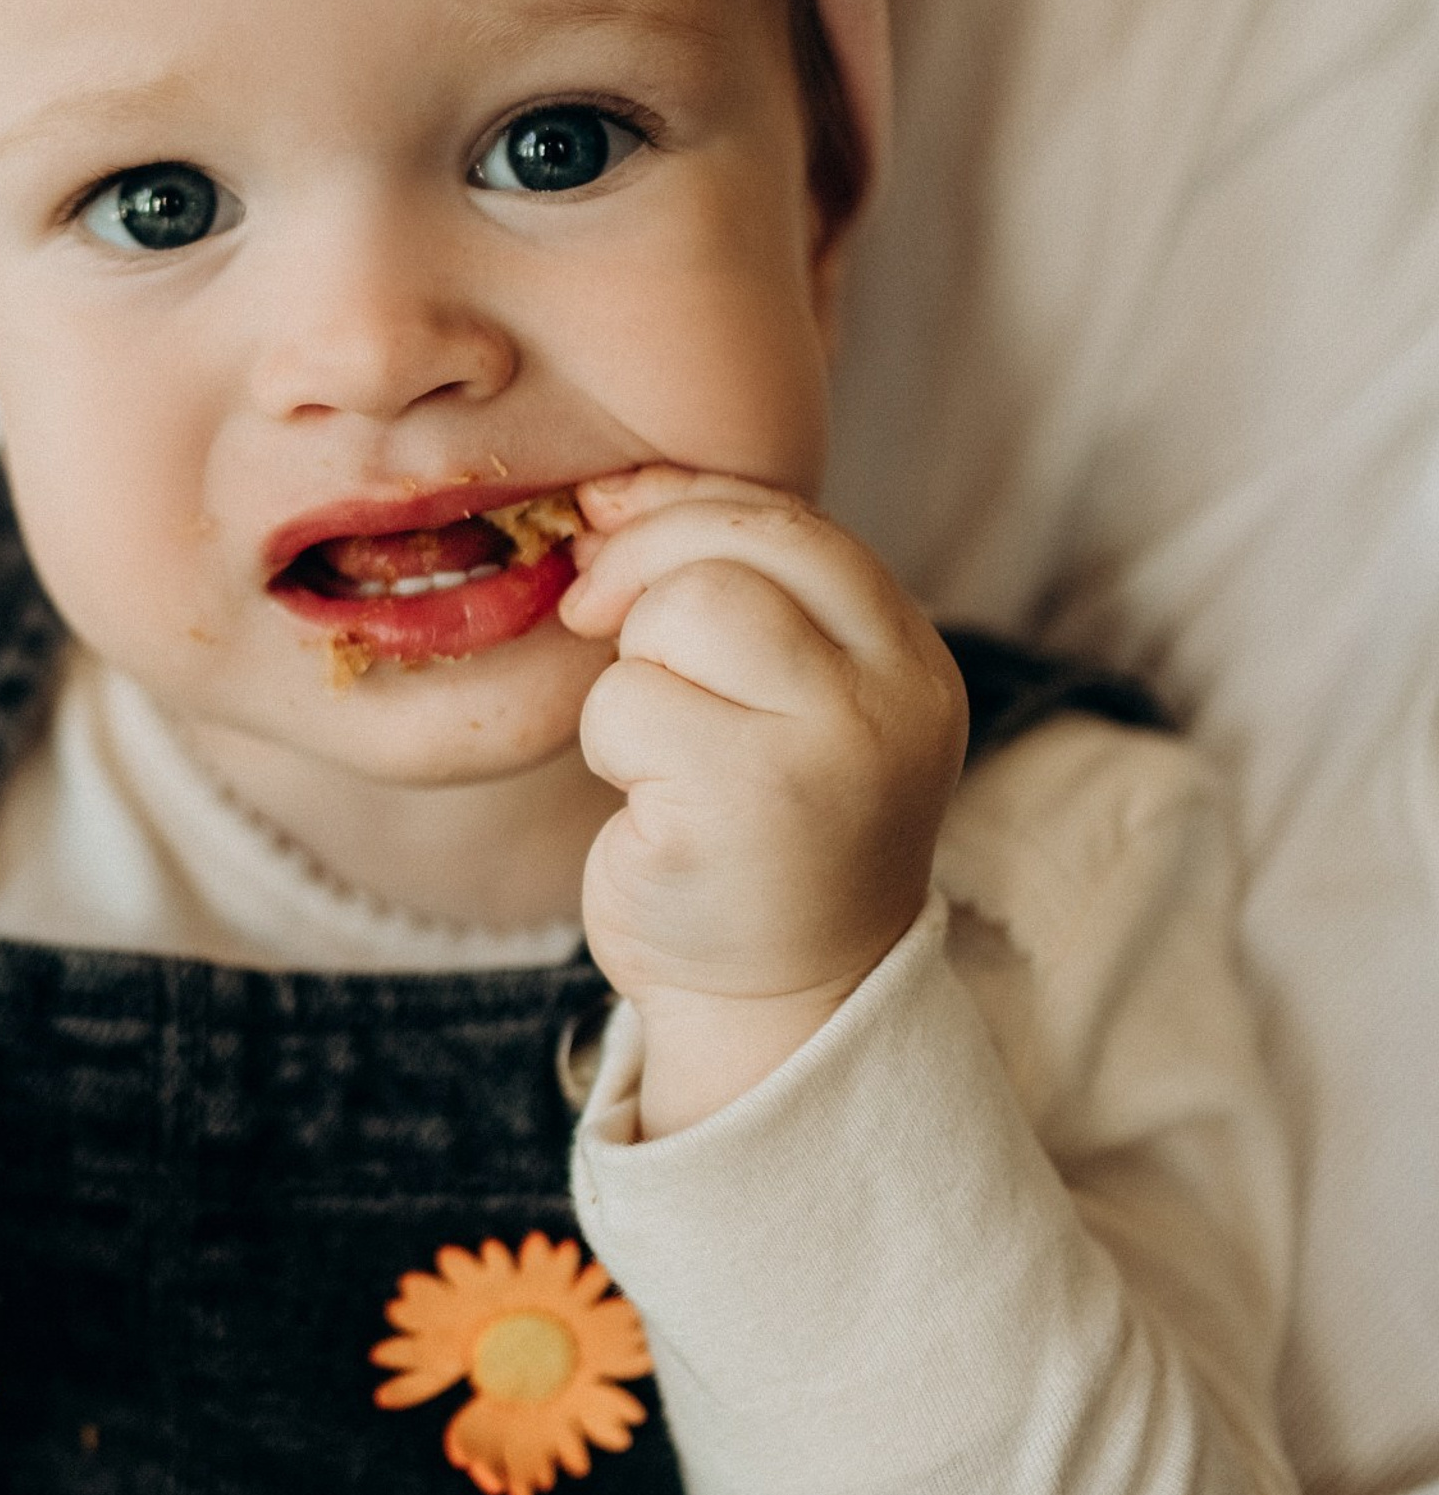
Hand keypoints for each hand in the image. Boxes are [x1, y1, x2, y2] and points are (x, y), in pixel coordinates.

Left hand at [560, 465, 965, 1135]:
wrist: (774, 1002)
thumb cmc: (756, 837)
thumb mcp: (785, 700)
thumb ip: (739, 597)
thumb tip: (614, 492)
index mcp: (908, 658)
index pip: (797, 523)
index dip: (686, 504)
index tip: (609, 520)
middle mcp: (889, 699)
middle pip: (736, 551)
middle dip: (639, 569)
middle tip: (588, 615)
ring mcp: (824, 755)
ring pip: (678, 617)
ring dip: (625, 675)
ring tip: (652, 750)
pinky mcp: (740, 811)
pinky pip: (625, 708)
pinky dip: (607, 746)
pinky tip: (647, 806)